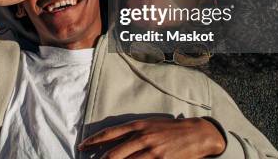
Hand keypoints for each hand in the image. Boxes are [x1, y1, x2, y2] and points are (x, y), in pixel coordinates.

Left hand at [78, 117, 225, 157]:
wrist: (195, 133)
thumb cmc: (169, 129)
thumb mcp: (148, 124)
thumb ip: (131, 132)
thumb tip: (112, 140)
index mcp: (137, 125)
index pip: (109, 133)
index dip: (93, 141)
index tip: (82, 147)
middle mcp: (141, 137)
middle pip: (113, 154)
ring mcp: (151, 150)